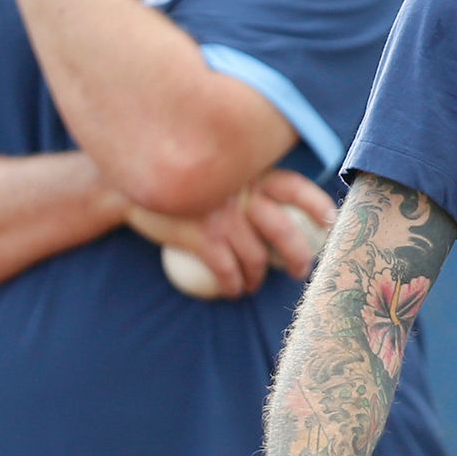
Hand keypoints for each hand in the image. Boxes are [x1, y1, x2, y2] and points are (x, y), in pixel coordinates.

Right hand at [124, 170, 335, 297]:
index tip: (330, 223)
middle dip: (296, 258)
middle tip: (298, 271)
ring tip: (252, 284)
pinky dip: (232, 285)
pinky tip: (232, 289)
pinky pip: (226, 271)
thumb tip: (274, 201)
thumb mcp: (213, 166)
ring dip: (257, 278)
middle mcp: (241, 192)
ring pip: (255, 258)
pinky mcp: (200, 236)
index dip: (317, 205)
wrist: (126, 185)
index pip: (294, 187)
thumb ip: (242, 177)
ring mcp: (222, 215)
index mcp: (249, 171)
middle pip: (283, 232)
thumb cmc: (178, 180)